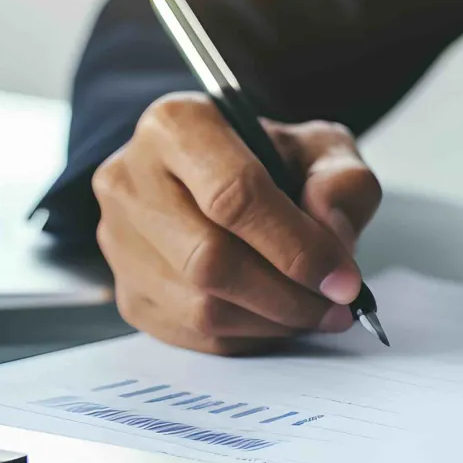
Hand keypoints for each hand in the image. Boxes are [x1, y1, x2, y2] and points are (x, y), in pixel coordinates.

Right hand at [92, 92, 381, 354]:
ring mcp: (119, 239)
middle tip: (336, 307)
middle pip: (209, 260)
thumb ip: (340, 183)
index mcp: (177, 125)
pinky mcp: (127, 290)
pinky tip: (278, 319)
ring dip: (271, 322)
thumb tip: (331, 237)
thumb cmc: (272, 160)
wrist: (221, 177)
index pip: (234, 196)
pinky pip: (191, 333)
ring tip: (315, 312)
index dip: (297, 248)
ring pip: (198, 306)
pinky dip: (247, 337)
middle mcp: (131, 179)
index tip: (344, 280)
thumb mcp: (321, 149)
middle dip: (286, 296)